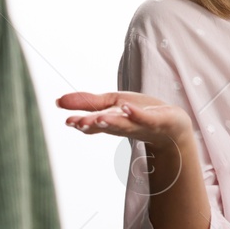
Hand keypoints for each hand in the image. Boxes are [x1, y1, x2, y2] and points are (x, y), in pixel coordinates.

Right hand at [57, 91, 191, 154]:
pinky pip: (145, 118)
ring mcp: (140, 124)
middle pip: (106, 125)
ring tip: (98, 118)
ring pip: (123, 124)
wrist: (171, 127)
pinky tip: (127, 107)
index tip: (67, 121)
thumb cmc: (138, 114)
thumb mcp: (110, 104)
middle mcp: (123, 125)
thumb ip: (86, 103)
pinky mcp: (156, 120)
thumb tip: (57, 101)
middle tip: (77, 124)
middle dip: (92, 125)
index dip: (81, 122)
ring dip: (110, 121)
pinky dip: (136, 114)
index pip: (93, 123)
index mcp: (110, 121)